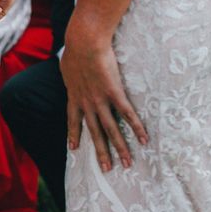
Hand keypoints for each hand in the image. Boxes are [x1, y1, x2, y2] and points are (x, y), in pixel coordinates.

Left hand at [60, 29, 147, 171]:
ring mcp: (100, 100)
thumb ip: (70, 73)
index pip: (73, 120)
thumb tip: (69, 70)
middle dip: (100, 152)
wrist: (84, 42)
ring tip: (127, 163)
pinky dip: (136, 128)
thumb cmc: (75, 49)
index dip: (74, 135)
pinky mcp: (114, 93)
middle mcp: (86, 103)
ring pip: (111, 129)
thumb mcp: (67, 65)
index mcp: (74, 96)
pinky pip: (127, 114)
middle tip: (106, 169)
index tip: (73, 149)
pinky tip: (144, 139)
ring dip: (120, 147)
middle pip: (94, 132)